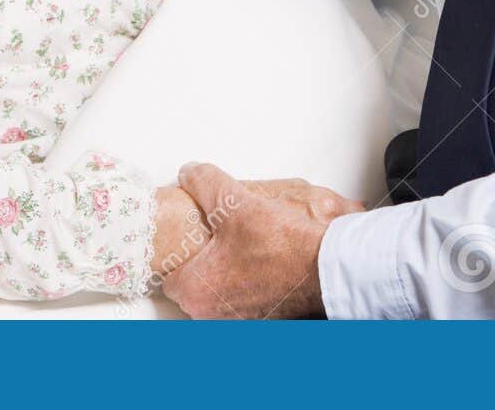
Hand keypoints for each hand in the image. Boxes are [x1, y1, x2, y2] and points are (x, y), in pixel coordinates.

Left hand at [161, 163, 359, 317]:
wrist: (325, 266)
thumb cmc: (281, 245)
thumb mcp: (234, 201)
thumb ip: (204, 183)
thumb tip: (190, 173)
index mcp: (197, 290)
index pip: (169, 274)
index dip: (178, 251)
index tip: (187, 238)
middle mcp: (214, 314)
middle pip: (194, 284)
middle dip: (204, 260)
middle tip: (216, 237)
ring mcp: (240, 320)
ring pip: (220, 292)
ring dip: (227, 272)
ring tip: (242, 245)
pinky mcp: (263, 319)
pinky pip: (245, 299)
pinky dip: (249, 282)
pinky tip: (262, 260)